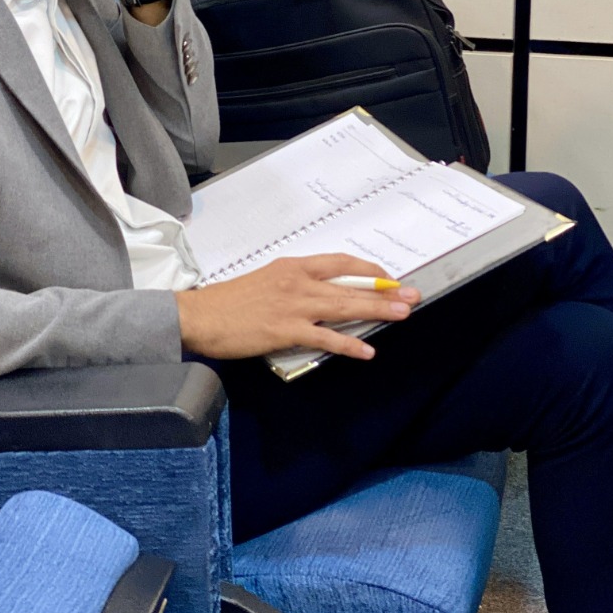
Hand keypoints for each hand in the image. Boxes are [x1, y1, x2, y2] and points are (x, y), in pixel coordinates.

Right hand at [176, 254, 420, 362]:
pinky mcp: (287, 330)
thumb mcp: (266, 280)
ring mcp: (294, 306)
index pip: (340, 262)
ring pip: (345, 306)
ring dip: (377, 310)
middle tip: (411, 294)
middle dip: (385, 291)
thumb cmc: (228, 302)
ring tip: (402, 314)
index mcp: (293, 267)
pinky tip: (367, 350)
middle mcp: (298, 282)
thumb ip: (294, 285)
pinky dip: (349, 344)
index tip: (388, 276)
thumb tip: (320, 296)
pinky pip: (326, 337)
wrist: (201, 316)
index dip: (368, 269)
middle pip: (351, 284)